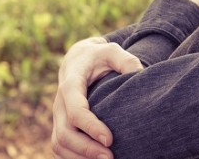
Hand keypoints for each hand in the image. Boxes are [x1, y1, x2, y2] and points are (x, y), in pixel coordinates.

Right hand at [52, 37, 142, 158]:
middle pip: (65, 132)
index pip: (75, 109)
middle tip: (111, 158)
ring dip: (79, 157)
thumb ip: (127, 60)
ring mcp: (58, 116)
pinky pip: (60, 147)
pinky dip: (73, 158)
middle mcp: (60, 102)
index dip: (90, 127)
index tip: (110, 139)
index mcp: (71, 83)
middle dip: (86, 149)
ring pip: (59, 144)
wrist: (78, 59)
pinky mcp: (60, 125)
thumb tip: (140, 76)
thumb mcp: (112, 51)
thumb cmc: (98, 57)